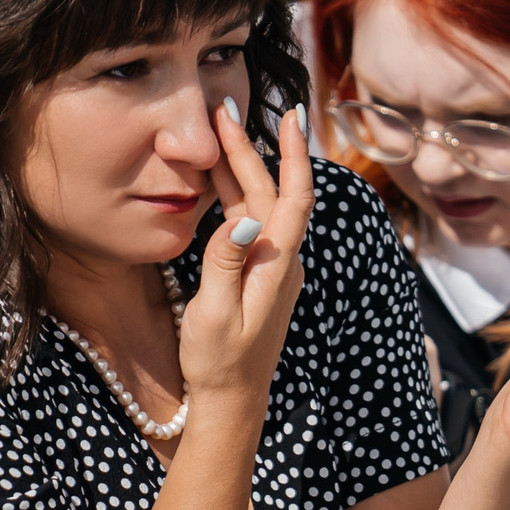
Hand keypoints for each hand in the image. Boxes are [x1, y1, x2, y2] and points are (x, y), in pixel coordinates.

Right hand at [189, 100, 317, 403]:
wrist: (233, 401)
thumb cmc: (219, 361)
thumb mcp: (215, 312)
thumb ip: (225, 262)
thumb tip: (244, 218)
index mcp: (278, 265)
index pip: (295, 197)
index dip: (293, 153)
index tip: (289, 114)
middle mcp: (283, 260)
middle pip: (273, 191)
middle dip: (252, 147)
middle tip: (224, 109)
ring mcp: (273, 266)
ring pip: (261, 204)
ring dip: (241, 167)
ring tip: (218, 130)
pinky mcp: (260, 273)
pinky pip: (252, 222)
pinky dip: (234, 193)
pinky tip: (215, 178)